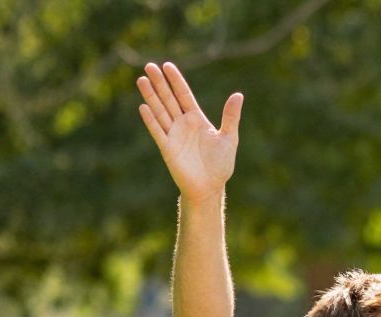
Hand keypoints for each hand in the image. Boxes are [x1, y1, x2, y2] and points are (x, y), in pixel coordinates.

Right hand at [136, 61, 242, 200]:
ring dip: (151, 96)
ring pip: (160, 111)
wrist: (210, 187)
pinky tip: (144, 107)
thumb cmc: (220, 164)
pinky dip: (151, 120)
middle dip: (160, 83)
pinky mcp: (167, 148)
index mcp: (197, 119)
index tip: (167, 65)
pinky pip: (158, 131)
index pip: (184, 95)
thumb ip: (230, 116)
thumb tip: (238, 95)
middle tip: (149, 65)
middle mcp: (183, 124)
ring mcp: (173, 135)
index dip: (176, 81)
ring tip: (142, 79)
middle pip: (169, 99)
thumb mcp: (229, 138)